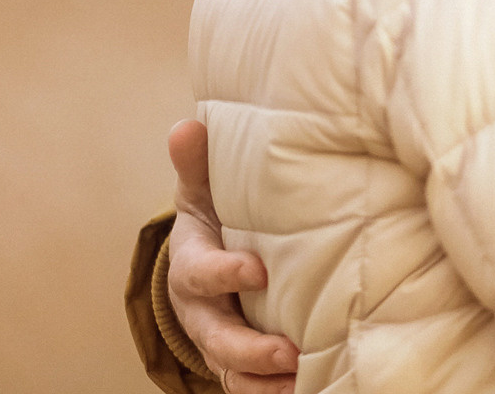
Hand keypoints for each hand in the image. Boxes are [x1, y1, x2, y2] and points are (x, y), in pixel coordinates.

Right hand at [165, 119, 299, 392]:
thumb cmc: (212, 216)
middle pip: (215, 337)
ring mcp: (218, 339)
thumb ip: (197, 164)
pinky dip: (271, 392)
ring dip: (264, 379)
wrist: (206, 256)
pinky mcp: (238, 360)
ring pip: (232, 371)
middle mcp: (201, 310)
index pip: (200, 273)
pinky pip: (249, 386)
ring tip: (302, 379)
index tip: (259, 269)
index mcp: (191, 264)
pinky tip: (307, 388)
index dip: (225, 273)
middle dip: (249, 348)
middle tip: (288, 351)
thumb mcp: (202, 189)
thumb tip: (187, 127)